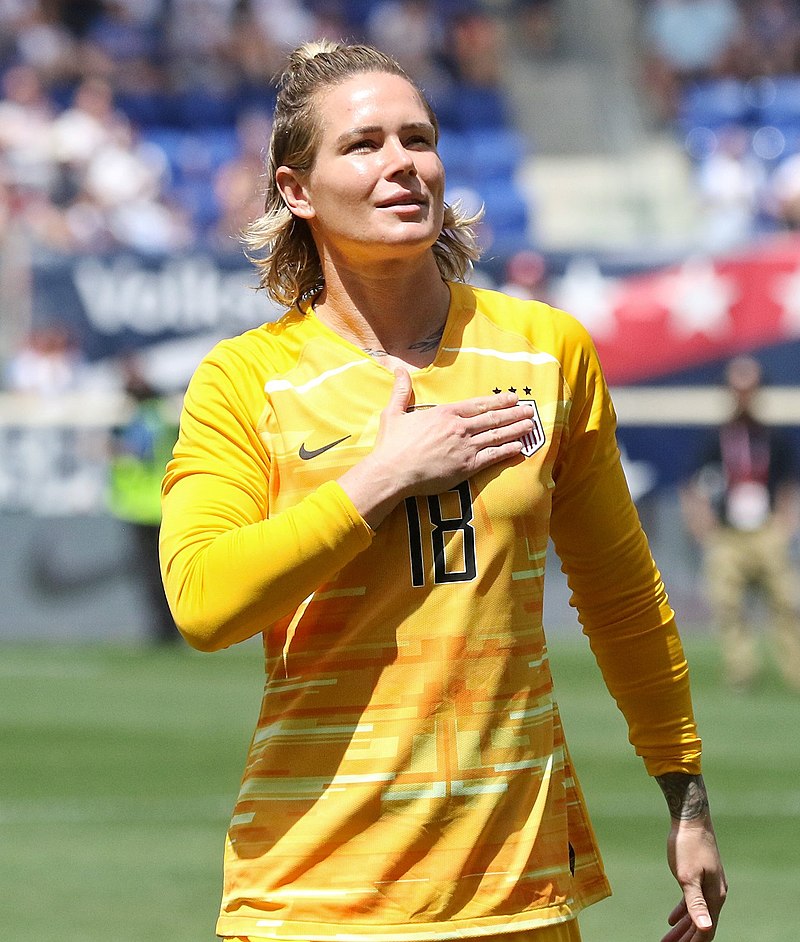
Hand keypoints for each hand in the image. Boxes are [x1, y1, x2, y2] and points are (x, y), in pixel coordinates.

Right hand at [340, 366, 534, 527]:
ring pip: (496, 435)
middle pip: (492, 418)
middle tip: (529, 410)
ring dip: (516, 429)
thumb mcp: (393, 412)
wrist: (392, 472)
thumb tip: (398, 368)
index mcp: (444, 413)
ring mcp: (465, 447)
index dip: (497, 400)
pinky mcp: (466, 467)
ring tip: (530, 425)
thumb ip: (401, 390)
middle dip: (513, 413)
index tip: (512, 397)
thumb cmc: (391, 445)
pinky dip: (507, 451)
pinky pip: (492, 457)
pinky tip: (520, 447)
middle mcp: (459, 428)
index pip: (477, 404)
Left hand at [657, 775, 726, 941]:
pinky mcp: (700, 875)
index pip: (706, 929)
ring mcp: (709, 884)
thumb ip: (694, 903)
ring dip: (682, 928)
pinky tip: (671, 920)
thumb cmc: (687, 845)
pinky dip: (682, 912)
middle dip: (686, 939)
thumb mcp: (687, 876)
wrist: (691, 817)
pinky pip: (692, 900)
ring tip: (667, 939)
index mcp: (714, 896)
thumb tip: (704, 927)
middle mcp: (715, 893)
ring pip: (696, 913)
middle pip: (701, 924)